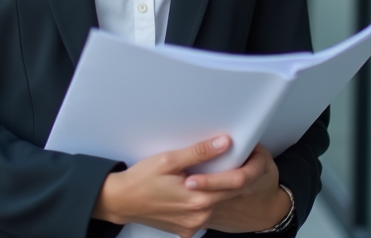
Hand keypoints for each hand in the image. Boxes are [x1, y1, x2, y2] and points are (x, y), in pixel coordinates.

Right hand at [92, 138, 289, 237]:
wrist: (120, 201)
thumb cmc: (141, 180)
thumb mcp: (169, 160)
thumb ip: (199, 152)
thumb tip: (224, 142)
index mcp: (197, 199)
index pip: (232, 183)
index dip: (244, 168)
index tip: (250, 155)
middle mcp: (198, 216)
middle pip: (228, 196)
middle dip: (236, 179)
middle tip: (240, 160)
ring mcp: (192, 225)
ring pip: (217, 207)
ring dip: (222, 191)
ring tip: (221, 173)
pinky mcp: (186, 230)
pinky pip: (204, 216)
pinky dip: (207, 203)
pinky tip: (202, 190)